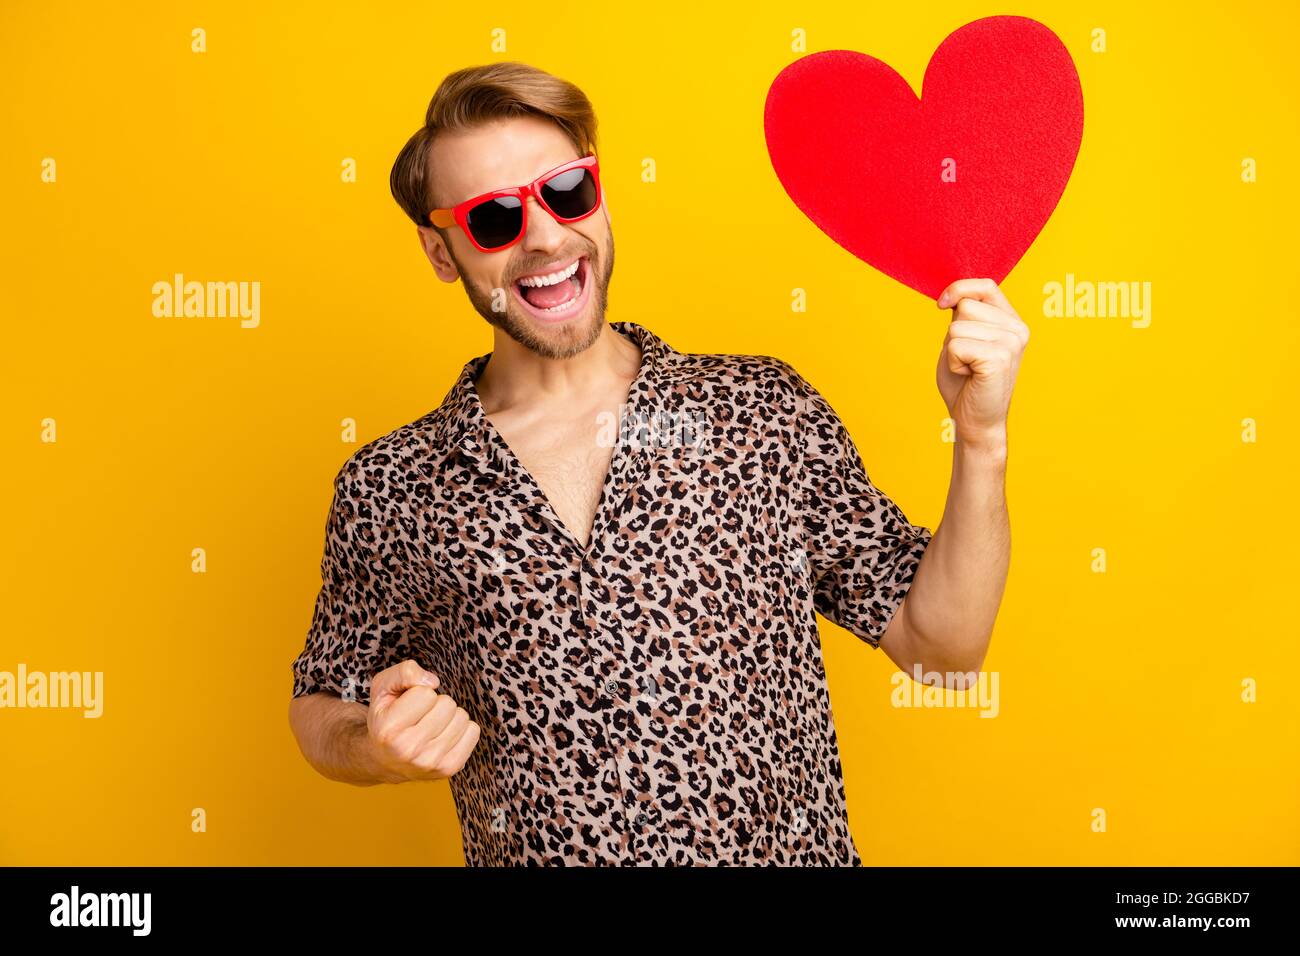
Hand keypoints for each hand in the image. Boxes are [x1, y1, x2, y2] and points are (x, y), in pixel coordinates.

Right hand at [366, 660, 480, 781]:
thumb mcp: (383, 687)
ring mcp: (430, 762)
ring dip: (450, 716)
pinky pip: (473, 731)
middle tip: (421, 716)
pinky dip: (462, 729)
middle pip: (447, 705)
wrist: (384, 760)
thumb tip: (434, 682)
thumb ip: (404, 672)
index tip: (408, 705)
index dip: (419, 693)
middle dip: (436, 704)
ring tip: (432, 726)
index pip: (426, 693)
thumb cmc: (386, 718)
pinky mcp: (449, 769)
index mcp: (389, 730)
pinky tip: (444, 735)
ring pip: (462, 717)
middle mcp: (409, 750)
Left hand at [934, 278, 1029, 450]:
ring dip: (952, 351)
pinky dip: (953, 363)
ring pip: (956, 327)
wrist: (974, 420)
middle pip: (966, 306)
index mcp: (1012, 320)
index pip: (985, 285)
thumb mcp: (963, 339)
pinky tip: (969, 376)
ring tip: (969, 369)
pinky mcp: (999, 358)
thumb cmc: (965, 382)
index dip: (959, 289)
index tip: (942, 305)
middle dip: (954, 334)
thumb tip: (951, 294)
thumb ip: (963, 315)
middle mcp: (1017, 329)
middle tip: (967, 359)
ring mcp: (1011, 343)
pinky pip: (956, 346)